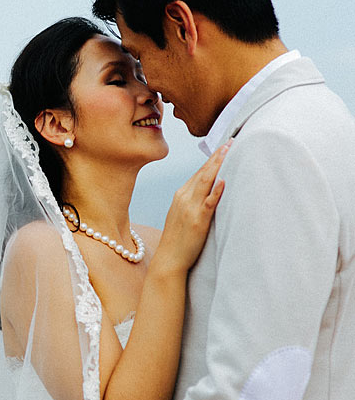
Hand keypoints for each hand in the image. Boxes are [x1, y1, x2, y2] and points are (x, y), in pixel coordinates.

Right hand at [155, 140, 229, 274]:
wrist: (169, 259)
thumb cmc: (179, 240)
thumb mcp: (182, 215)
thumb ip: (194, 201)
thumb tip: (210, 191)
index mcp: (181, 195)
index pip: (199, 172)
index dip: (212, 158)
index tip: (224, 146)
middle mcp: (184, 197)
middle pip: (203, 172)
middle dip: (217, 155)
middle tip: (231, 140)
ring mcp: (190, 208)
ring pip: (206, 181)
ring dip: (218, 164)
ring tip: (229, 151)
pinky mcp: (197, 220)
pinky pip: (208, 202)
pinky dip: (216, 190)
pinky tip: (224, 181)